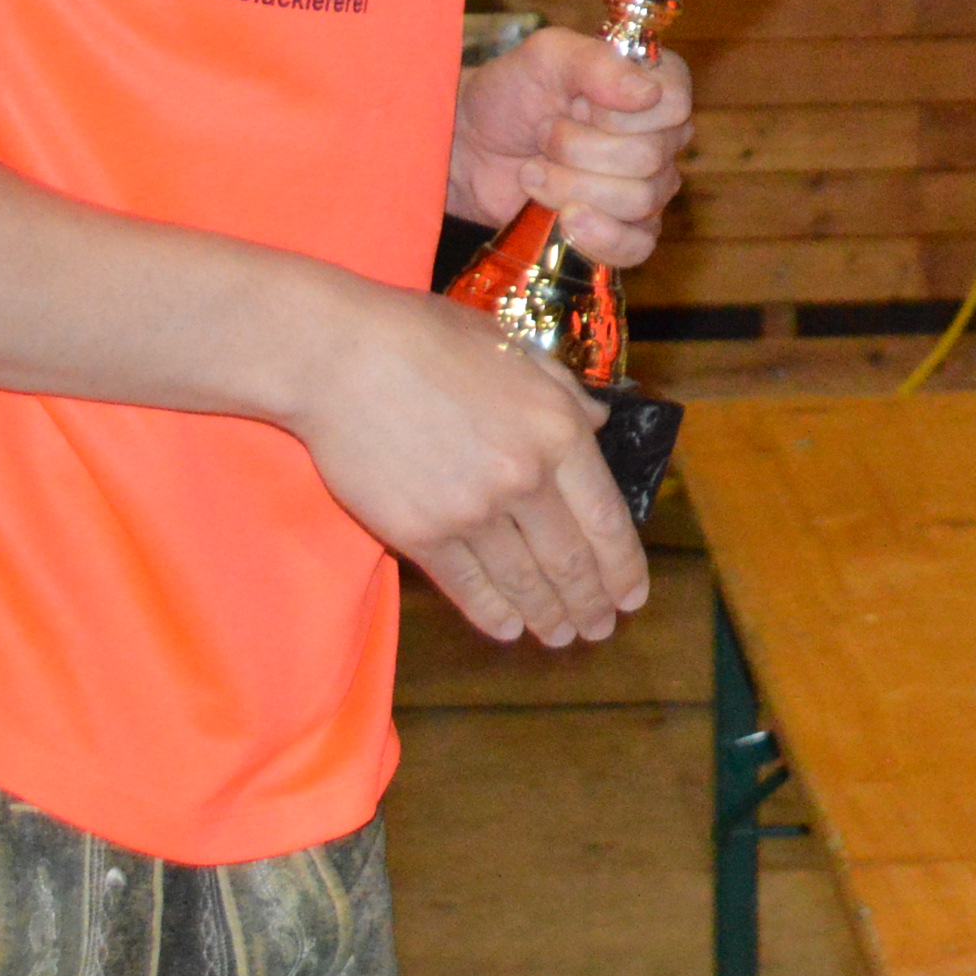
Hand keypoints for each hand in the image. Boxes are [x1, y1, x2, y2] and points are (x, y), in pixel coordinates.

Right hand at [281, 282, 653, 644]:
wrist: (342, 357)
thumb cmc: (428, 339)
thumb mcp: (515, 350)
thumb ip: (564, 393)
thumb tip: (601, 421)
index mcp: (558, 431)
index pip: (607, 518)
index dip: (624, 566)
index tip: (633, 595)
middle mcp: (524, 478)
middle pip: (570, 561)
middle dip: (592, 604)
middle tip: (600, 629)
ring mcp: (472, 512)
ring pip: (524, 581)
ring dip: (548, 617)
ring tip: (561, 635)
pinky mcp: (420, 534)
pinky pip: (468, 587)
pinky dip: (493, 614)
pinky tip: (508, 629)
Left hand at [450, 29, 696, 264]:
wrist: (472, 148)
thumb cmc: (512, 93)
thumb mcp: (546, 57)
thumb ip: (595, 62)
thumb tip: (647, 94)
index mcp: (656, 86)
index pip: (674, 105)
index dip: (621, 113)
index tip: (579, 104)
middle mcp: (663, 138)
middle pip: (649, 158)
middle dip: (578, 149)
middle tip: (542, 135)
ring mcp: (649, 189)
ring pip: (638, 201)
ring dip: (570, 186)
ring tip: (534, 171)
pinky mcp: (625, 232)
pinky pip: (637, 247)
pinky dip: (597, 236)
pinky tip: (563, 220)